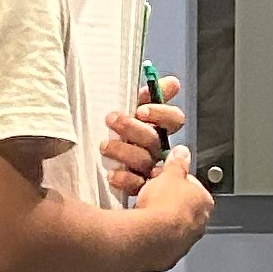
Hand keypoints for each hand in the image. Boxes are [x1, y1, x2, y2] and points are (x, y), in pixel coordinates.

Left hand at [101, 72, 182, 200]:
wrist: (98, 160)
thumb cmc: (121, 131)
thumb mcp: (134, 108)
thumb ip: (150, 95)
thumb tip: (172, 83)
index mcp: (159, 127)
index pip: (174, 119)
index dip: (160, 114)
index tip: (141, 110)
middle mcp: (157, 149)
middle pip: (154, 139)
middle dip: (132, 128)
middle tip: (112, 119)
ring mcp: (149, 169)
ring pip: (144, 161)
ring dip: (124, 151)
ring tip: (104, 145)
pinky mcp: (138, 188)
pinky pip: (136, 186)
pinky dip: (125, 179)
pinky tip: (112, 174)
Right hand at [123, 145, 213, 271]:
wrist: (147, 237)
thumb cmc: (162, 206)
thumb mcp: (169, 175)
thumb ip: (177, 164)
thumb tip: (182, 154)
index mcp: (204, 203)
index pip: (194, 187)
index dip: (176, 181)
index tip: (165, 179)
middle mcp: (199, 225)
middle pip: (184, 209)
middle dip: (168, 202)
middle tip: (152, 195)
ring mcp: (184, 243)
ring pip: (173, 228)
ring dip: (160, 221)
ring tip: (143, 213)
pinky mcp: (168, 257)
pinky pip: (160, 244)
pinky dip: (152, 237)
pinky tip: (141, 230)